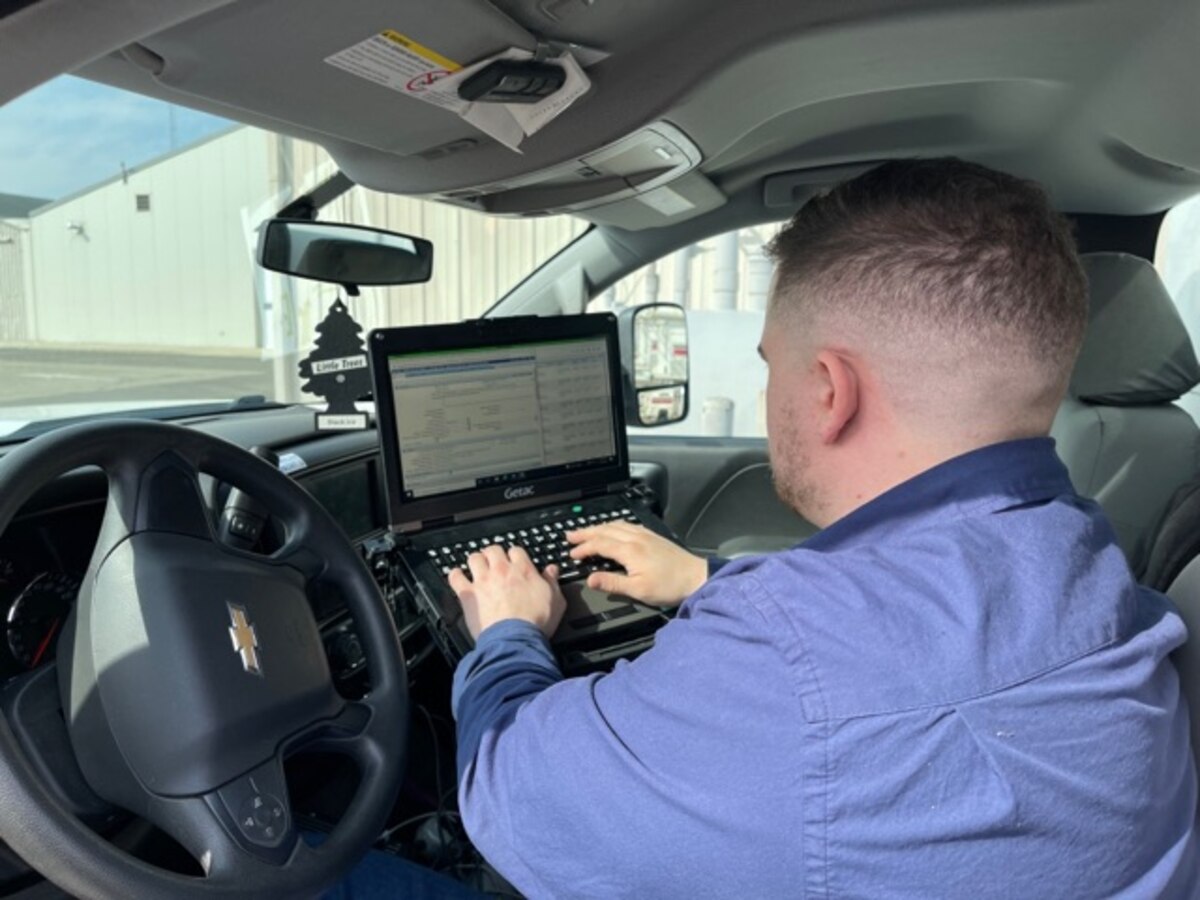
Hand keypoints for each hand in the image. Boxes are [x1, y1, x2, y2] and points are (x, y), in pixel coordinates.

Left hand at [448, 545, 566, 639]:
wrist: (515, 639)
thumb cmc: (535, 623)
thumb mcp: (556, 601)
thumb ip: (552, 582)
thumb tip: (552, 570)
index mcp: (523, 570)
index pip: (516, 550)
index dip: (514, 555)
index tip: (514, 561)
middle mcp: (501, 571)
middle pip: (493, 550)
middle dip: (493, 554)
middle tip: (493, 561)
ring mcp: (483, 581)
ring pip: (474, 559)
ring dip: (475, 561)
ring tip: (476, 566)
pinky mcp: (468, 594)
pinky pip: (456, 578)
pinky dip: (456, 575)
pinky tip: (457, 575)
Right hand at [566, 522, 706, 606]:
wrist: (696, 578)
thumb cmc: (669, 586)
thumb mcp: (638, 590)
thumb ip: (612, 583)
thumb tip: (590, 579)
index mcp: (630, 551)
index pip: (600, 544)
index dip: (584, 548)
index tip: (572, 554)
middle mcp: (636, 538)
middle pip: (605, 530)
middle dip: (586, 532)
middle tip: (570, 535)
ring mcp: (645, 535)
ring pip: (616, 525)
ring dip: (599, 527)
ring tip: (587, 531)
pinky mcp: (653, 536)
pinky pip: (628, 525)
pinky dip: (614, 525)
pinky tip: (614, 528)